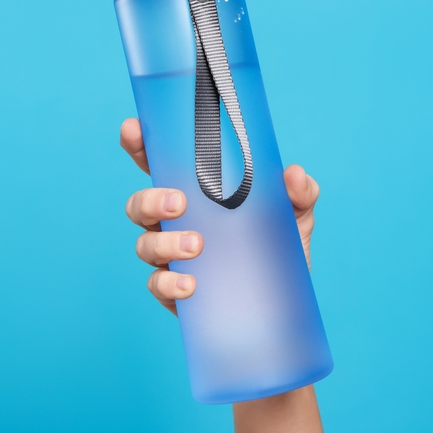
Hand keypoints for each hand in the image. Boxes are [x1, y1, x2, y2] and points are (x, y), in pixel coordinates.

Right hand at [120, 117, 320, 313]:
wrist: (284, 303)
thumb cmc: (281, 246)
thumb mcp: (296, 214)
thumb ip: (300, 192)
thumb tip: (293, 174)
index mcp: (194, 192)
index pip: (157, 164)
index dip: (139, 145)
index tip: (132, 130)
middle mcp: (174, 222)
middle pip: (139, 204)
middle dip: (150, 199)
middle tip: (180, 202)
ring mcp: (171, 256)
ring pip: (145, 244)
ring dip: (165, 242)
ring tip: (197, 245)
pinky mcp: (176, 290)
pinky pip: (157, 284)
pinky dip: (169, 283)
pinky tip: (190, 284)